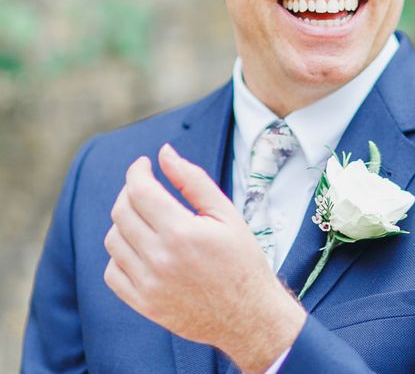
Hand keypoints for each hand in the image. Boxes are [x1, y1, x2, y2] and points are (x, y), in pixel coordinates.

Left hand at [104, 143, 305, 371]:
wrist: (249, 314)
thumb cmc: (242, 259)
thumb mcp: (226, 213)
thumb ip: (192, 180)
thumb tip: (165, 153)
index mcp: (182, 232)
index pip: (140, 191)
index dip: (137, 171)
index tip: (144, 164)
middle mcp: (159, 258)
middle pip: (122, 212)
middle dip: (130, 191)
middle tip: (146, 186)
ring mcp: (148, 284)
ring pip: (114, 240)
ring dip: (124, 221)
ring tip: (146, 217)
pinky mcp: (143, 304)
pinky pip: (113, 272)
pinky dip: (121, 254)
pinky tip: (141, 247)